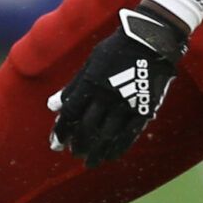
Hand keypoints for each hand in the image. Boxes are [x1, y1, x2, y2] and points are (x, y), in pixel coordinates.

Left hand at [48, 2, 187, 166]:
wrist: (151, 41)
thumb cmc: (116, 49)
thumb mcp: (89, 64)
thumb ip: (72, 87)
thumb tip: (52, 106)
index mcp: (90, 84)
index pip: (70, 114)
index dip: (62, 131)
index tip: (56, 144)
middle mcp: (106, 97)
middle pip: (87, 127)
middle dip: (78, 144)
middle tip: (73, 154)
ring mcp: (126, 104)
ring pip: (108, 134)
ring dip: (96, 150)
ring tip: (89, 161)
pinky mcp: (145, 108)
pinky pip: (130, 133)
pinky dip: (119, 146)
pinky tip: (111, 155)